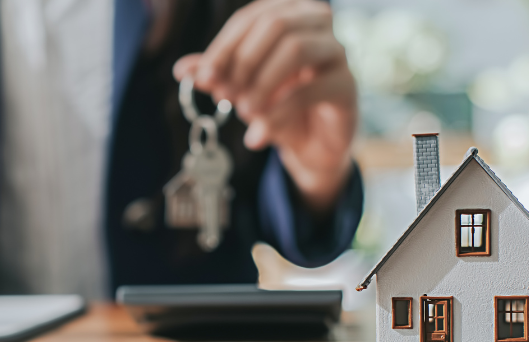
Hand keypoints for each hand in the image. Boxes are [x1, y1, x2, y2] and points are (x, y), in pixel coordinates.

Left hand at [173, 0, 356, 214]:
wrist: (310, 142)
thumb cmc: (275, 102)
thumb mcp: (240, 87)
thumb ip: (216, 74)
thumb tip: (182, 69)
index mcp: (288, 13)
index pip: (250, 18)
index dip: (224, 47)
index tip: (203, 77)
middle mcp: (317, 23)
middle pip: (275, 24)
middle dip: (243, 61)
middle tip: (224, 95)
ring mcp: (336, 52)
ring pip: (296, 48)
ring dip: (262, 83)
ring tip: (244, 112)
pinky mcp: (346, 85)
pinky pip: (311, 88)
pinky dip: (279, 111)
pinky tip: (260, 132)